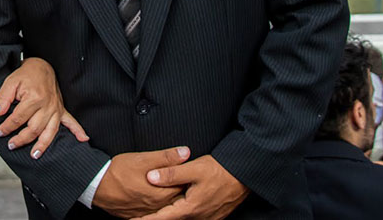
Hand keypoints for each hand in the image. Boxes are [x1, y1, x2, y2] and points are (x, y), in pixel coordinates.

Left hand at [0, 57, 88, 157]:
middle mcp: (48, 105)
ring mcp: (56, 108)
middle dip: (21, 139)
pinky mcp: (61, 109)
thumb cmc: (26, 74)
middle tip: (11, 145)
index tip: (0, 132)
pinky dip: (78, 131)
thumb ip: (3, 98)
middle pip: (34, 128)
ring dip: (42, 145)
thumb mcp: (10, 82)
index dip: (7, 127)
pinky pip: (71, 121)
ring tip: (34, 155)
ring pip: (50, 131)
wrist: (42, 66)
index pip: (18, 118)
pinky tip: (84, 139)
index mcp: (35, 98)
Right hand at [92, 147, 189, 217]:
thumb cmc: (118, 171)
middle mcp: (155, 207)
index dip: (186, 177)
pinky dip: (154, 204)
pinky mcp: (135, 215)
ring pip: (164, 206)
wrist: (95, 185)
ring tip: (164, 185)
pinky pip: (151, 212)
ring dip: (167, 197)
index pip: (183, 186)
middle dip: (178, 187)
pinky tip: (151, 195)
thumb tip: (185, 153)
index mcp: (161, 194)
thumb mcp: (143, 159)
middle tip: (178, 176)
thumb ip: (166, 157)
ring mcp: (145, 213)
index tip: (187, 169)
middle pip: (175, 198)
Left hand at [133, 155, 248, 219]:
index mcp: (189, 208)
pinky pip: (191, 218)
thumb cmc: (220, 170)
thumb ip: (171, 173)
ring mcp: (206, 218)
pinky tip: (174, 210)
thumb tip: (150, 177)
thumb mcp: (194, 168)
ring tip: (151, 215)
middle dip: (154, 219)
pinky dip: (179, 215)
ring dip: (167, 217)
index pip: (161, 218)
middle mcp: (197, 217)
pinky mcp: (212, 216)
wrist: (245, 175)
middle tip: (137, 218)